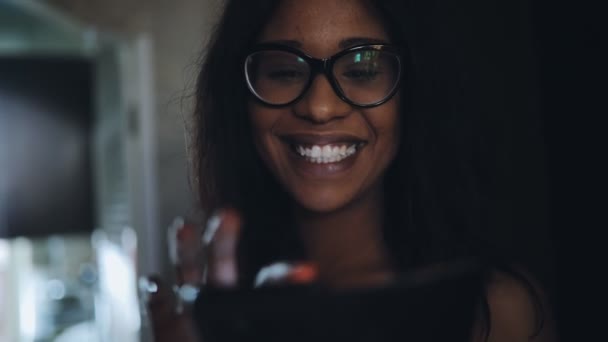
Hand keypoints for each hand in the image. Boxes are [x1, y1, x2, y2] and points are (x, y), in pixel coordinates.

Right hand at [139, 208, 318, 341]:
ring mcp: (191, 310)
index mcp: (250, 303)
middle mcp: (220, 300)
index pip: (269, 282)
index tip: (305, 273)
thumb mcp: (271, 330)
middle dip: (223, 236)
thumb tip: (308, 279)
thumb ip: (279, 297)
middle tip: (229, 214)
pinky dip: (154, 294)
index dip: (283, 277)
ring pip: (187, 273)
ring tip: (184, 228)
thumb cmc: (239, 340)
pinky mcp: (168, 327)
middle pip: (221, 260)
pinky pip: (158, 307)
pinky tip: (154, 281)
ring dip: (184, 250)